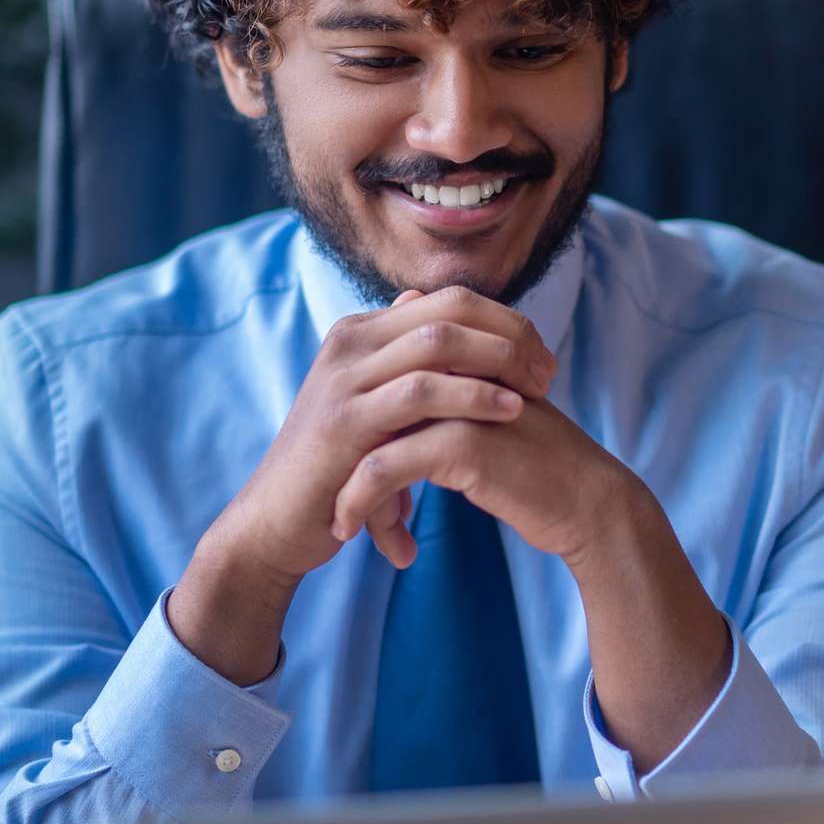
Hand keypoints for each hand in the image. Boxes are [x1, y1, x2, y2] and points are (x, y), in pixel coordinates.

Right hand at [169, 286, 555, 682]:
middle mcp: (351, 342)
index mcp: (363, 333)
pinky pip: (421, 392)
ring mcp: (344, 378)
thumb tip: (432, 308)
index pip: (449, 299)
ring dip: (498, 361)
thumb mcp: (374, 407)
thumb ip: (404, 363)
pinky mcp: (345, 421)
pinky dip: (472, 397)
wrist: (276, 524)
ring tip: (535, 392)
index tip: (541, 357)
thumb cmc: (336, 469)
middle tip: (547, 373)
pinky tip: (508, 413)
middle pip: (451, 308)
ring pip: (438, 341)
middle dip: (511, 335)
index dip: (506, 320)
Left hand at [329, 383, 642, 570]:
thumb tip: (400, 390)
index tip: (339, 462)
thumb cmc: (539, 466)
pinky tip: (349, 530)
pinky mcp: (463, 442)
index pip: (384, 378)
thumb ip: (449, 397)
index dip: (358, 421)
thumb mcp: (488, 419)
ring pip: (370, 433)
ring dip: (343, 482)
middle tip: (324, 490)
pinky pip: (384, 467)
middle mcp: (458, 367)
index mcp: (464, 356)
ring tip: (336, 520)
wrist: (590, 504)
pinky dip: (358, 500)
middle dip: (340, 451)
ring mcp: (459, 400)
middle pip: (371, 398)